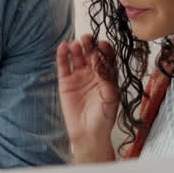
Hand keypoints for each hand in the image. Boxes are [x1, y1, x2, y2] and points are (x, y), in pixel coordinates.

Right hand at [56, 35, 118, 160]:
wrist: (88, 133)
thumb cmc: (103, 117)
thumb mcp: (110, 96)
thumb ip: (107, 77)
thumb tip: (100, 58)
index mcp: (107, 75)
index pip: (106, 57)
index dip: (105, 49)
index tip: (103, 44)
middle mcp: (93, 73)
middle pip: (91, 53)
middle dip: (90, 45)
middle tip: (87, 39)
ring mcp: (79, 76)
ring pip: (77, 57)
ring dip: (77, 48)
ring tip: (76, 44)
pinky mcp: (66, 81)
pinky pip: (64, 65)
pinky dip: (63, 55)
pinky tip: (63, 47)